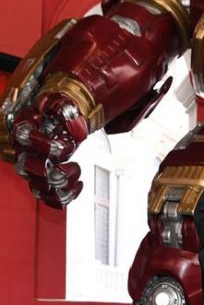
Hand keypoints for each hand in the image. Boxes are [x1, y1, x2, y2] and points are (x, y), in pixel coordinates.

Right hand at [12, 93, 89, 208]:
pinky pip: (49, 198)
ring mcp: (32, 169)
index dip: (45, 144)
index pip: (24, 136)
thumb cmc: (59, 114)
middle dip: (50, 171)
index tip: (67, 146)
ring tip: (77, 170)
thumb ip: (69, 112)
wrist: (60, 121)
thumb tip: (78, 130)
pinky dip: (65, 196)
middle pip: (25, 168)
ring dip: (62, 184)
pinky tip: (79, 185)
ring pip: (38, 188)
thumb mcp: (64, 105)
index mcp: (25, 128)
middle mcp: (24, 151)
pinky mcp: (42, 182)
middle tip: (72, 166)